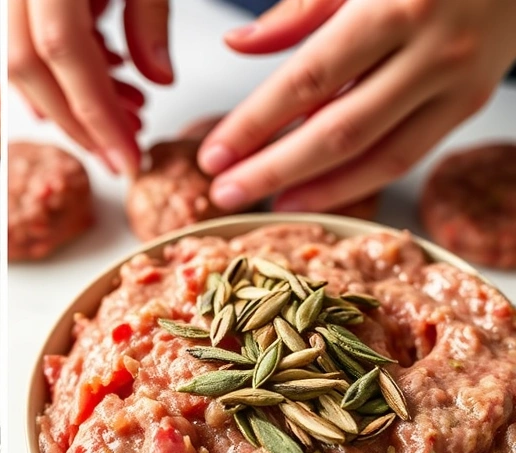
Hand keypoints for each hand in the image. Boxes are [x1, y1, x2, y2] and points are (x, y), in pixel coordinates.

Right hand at [8, 0, 173, 176]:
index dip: (96, 112)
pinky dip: (62, 73)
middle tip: (121, 155)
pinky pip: (27, 43)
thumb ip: (150, 15)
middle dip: (78, 124)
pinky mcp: (21, 2)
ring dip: (73, 102)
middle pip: (30, 68)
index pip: (63, 50)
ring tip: (128, 115)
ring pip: (23, 62)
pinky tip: (105, 78)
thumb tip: (158, 77)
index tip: (127, 157)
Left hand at [199, 0, 515, 211]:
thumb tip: (238, 45)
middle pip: (339, 129)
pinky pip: (408, 156)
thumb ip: (298, 9)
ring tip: (265, 202)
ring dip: (316, 189)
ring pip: (379, 156)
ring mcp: (458, 82)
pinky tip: (315, 191)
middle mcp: (432, 49)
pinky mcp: (469, 103)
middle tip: (226, 191)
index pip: (308, 79)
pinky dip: (358, 181)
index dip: (256, 124)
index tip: (214, 152)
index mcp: (394, 5)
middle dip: (274, 168)